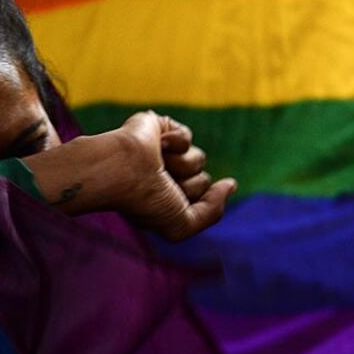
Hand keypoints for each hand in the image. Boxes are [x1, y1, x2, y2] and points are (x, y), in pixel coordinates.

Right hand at [116, 111, 236, 240]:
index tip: (173, 200)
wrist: (121, 168)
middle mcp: (164, 180)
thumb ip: (212, 212)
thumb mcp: (182, 224)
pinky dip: (175, 142)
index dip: (195, 201)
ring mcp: (163, 155)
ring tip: (157, 163)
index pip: (202, 201)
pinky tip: (156, 144)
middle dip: (188, 184)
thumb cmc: (145, 200)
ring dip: (181, 164)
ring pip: (198, 159)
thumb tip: (231, 184)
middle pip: (203, 181)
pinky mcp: (161, 129)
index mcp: (165, 203)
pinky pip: (187, 137)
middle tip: (161, 182)